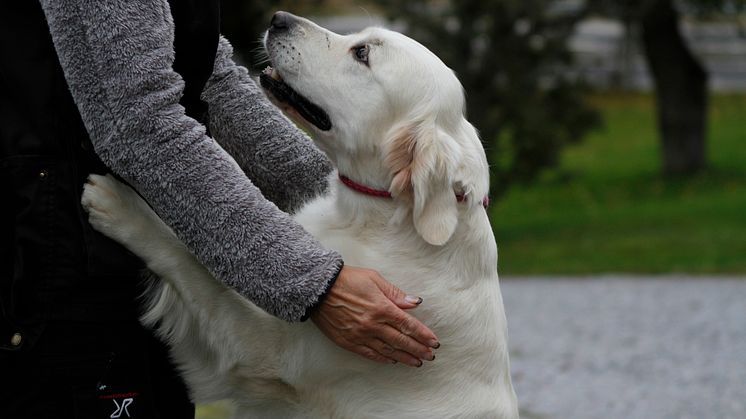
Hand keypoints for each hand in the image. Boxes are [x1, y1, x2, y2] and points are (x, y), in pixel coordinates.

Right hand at [310, 265, 438, 366]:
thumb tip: (415, 302)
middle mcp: (373, 325)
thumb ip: (395, 294)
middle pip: (401, 341)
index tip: (434, 343)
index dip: (423, 335)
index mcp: (382, 308)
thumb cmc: (347, 280)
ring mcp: (360, 335)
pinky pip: (369, 353)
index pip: (409, 325)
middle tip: (430, 357)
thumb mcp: (374, 280)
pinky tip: (392, 360)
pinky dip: (383, 358)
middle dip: (418, 349)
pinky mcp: (348, 341)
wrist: (318, 288)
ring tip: (416, 362)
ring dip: (404, 357)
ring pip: (388, 350)